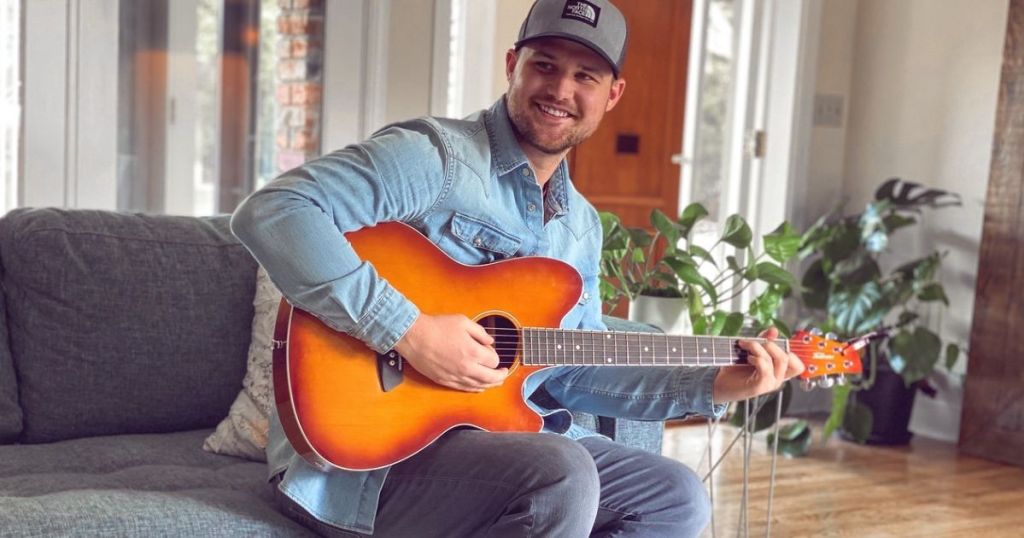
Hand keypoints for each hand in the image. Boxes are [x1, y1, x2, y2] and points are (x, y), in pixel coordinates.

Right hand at [393, 313, 507, 391]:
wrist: (414, 337)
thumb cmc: (437, 327)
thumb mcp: (463, 321)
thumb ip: (480, 332)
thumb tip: (490, 341)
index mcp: (473, 352)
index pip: (494, 361)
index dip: (495, 356)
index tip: (490, 352)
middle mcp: (466, 367)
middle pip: (491, 378)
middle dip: (501, 375)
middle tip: (504, 372)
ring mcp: (455, 376)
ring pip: (479, 386)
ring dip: (491, 384)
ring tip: (496, 382)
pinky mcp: (445, 381)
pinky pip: (465, 389)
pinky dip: (475, 389)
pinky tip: (480, 387)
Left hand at [712, 327, 804, 403]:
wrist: (720, 384)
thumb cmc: (735, 369)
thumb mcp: (751, 351)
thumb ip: (763, 341)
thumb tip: (774, 330)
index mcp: (778, 371)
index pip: (797, 363)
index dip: (788, 349)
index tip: (769, 340)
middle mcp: (778, 378)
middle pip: (787, 357)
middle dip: (770, 344)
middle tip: (753, 342)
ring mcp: (771, 383)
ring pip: (778, 360)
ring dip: (760, 348)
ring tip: (746, 347)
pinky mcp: (761, 386)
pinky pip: (766, 367)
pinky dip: (757, 358)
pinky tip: (748, 358)